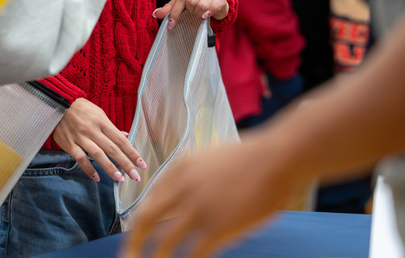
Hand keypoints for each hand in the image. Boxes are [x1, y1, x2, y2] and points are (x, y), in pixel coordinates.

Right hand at [52, 98, 146, 182]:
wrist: (58, 103)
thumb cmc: (81, 109)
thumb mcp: (99, 113)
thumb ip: (111, 127)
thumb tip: (126, 136)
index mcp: (103, 122)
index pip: (121, 140)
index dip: (132, 153)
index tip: (141, 164)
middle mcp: (93, 130)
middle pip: (112, 149)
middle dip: (126, 164)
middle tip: (135, 176)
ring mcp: (81, 138)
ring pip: (98, 155)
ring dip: (110, 168)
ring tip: (120, 179)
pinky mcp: (69, 144)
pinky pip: (81, 159)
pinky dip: (89, 169)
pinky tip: (97, 177)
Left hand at [121, 132, 305, 257]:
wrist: (277, 157)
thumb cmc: (254, 158)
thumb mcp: (213, 159)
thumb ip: (196, 179)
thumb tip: (187, 202)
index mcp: (181, 169)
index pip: (151, 198)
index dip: (143, 219)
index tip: (138, 234)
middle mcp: (183, 188)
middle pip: (146, 219)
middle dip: (133, 241)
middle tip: (127, 257)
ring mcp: (198, 209)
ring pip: (164, 242)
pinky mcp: (216, 227)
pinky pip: (193, 254)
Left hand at [153, 0, 228, 29]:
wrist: (219, 3)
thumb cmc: (199, 0)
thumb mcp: (184, 1)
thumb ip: (170, 7)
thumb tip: (155, 14)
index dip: (175, 12)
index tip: (170, 25)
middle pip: (191, 1)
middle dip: (190, 11)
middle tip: (193, 12)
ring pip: (201, 5)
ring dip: (198, 13)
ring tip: (200, 13)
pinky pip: (213, 7)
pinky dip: (208, 13)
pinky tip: (205, 16)